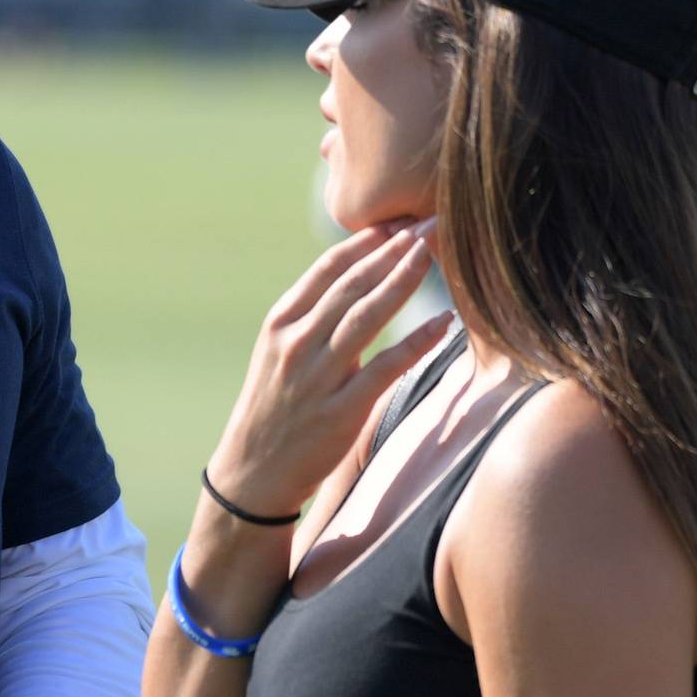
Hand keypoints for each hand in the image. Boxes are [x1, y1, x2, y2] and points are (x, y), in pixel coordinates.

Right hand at [204, 219, 453, 518]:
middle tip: (426, 225)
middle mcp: (296, 343)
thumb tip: (358, 285)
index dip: (364, 244)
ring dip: (402, 281)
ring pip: (367, 316)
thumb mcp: (278, 355)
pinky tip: (444, 322)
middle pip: (351, 285)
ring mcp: (318, 377)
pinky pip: (386, 368)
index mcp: (280, 324)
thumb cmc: (272, 410)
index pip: (326, 271)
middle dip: (392, 251)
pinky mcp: (341, 411)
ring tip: (432, 255)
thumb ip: (312, 322)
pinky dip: (417, 341)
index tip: (395, 224)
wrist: (253, 472)